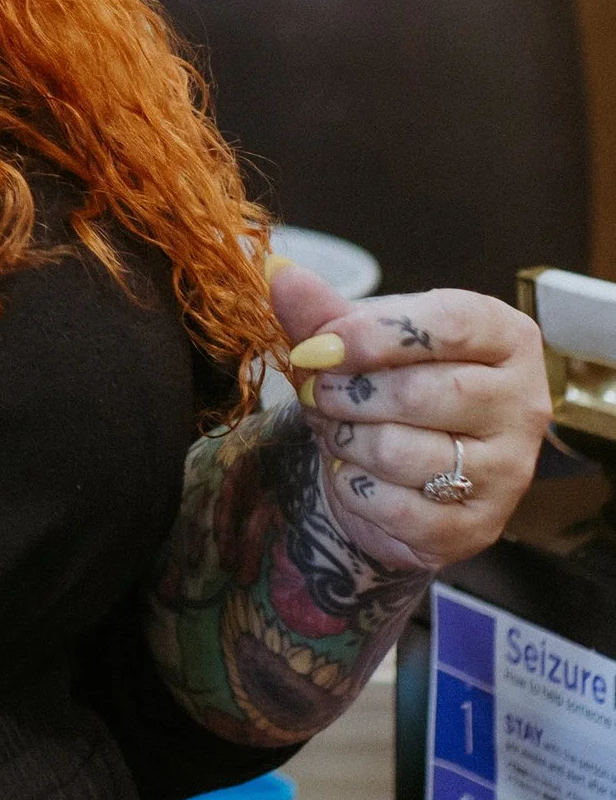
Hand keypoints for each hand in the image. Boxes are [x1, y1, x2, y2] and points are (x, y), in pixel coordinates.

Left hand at [273, 262, 551, 574]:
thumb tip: (278, 272)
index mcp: (508, 338)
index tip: (318, 347)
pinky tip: (352, 472)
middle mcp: (522, 404)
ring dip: (344, 440)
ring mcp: (506, 471)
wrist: (406, 464)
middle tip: (318, 392)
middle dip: (347, 393)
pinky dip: (353, 489)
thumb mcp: (364, 338)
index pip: (450, 324)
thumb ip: (325, 310)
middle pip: (420, 393)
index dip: (372, 334)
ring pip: (401, 452)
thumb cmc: (393, 381)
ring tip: (334, 429)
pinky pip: (395, 508)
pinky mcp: (477, 527)